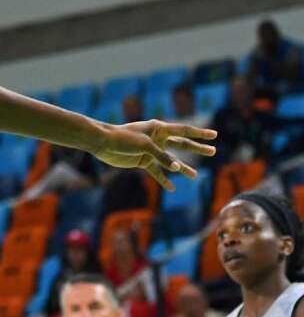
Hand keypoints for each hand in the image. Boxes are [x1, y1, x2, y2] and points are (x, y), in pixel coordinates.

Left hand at [91, 120, 215, 189]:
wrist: (103, 144)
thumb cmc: (123, 138)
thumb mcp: (145, 146)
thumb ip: (162, 156)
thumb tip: (177, 168)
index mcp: (159, 128)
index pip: (184, 130)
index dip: (199, 133)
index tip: (214, 135)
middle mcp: (157, 139)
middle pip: (182, 144)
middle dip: (197, 148)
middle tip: (213, 152)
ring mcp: (151, 151)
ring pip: (171, 160)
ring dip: (183, 168)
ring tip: (195, 176)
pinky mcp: (143, 161)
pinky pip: (157, 172)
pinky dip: (164, 180)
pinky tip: (172, 188)